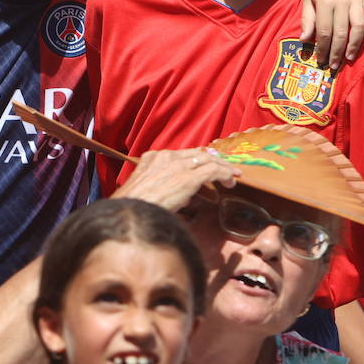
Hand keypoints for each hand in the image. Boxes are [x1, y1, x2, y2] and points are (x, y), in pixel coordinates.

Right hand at [111, 147, 239, 212]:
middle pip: (198, 154)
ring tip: (233, 175)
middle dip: (214, 160)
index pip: (182, 154)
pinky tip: (231, 181)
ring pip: (209, 160)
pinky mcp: (189, 177)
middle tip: (225, 168)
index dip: (198, 159)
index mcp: (153, 157)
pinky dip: (225, 174)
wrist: (131, 210)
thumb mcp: (144, 188)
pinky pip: (214, 171)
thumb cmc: (133, 205)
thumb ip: (161, 186)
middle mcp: (166, 157)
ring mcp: (178, 165)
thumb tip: (182, 198)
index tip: (206, 166)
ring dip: (223, 167)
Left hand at [299, 0, 363, 68]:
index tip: (320, 60)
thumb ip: (307, 17)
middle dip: (336, 52)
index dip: (322, 49)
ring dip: (355, 46)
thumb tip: (304, 40)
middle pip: (341, 34)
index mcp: (324, 2)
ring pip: (358, 28)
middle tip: (333, 66)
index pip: (323, 32)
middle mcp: (342, 1)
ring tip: (349, 58)